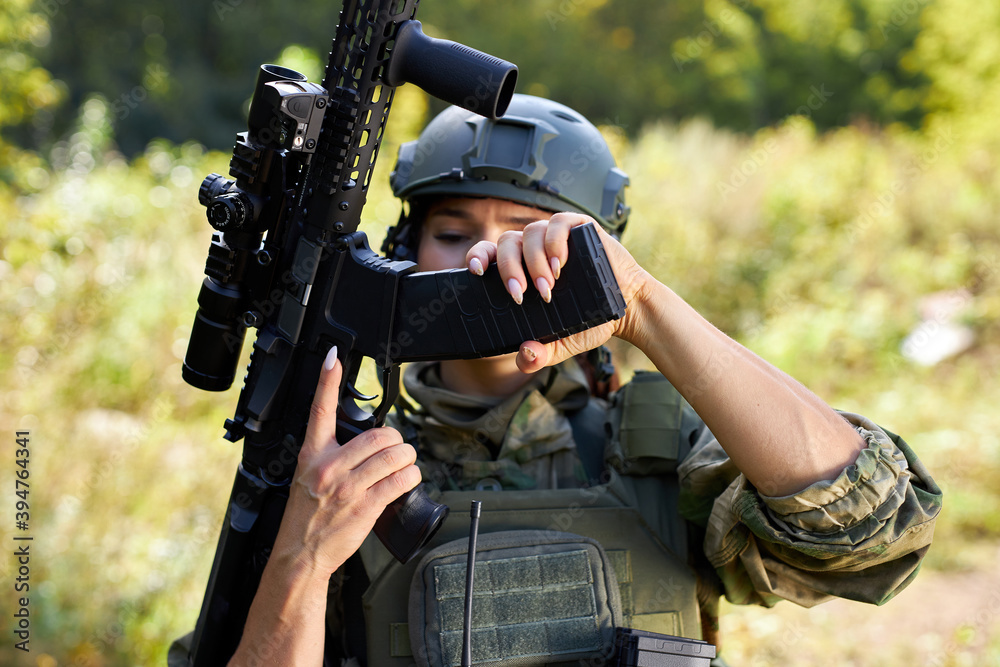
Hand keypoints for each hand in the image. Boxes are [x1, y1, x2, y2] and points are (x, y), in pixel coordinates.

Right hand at [270, 347, 422, 578]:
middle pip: (379, 435)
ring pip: (395, 455)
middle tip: (396, 450)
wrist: (300, 554)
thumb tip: (367, 442)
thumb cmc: (307, 517)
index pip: (320, 409)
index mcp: (313, 454)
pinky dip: (412, 477)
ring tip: (404, 464)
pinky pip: (400, 481)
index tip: (334, 356)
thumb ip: (332, 455)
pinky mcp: (365, 506)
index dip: (328, 380)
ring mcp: (348, 487)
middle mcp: (330, 466)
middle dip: (396, 441)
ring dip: (408, 458)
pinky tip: (408, 480)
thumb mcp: (308, 477)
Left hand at [465, 212, 650, 371]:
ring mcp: (555, 236)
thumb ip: (540, 355)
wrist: (627, 308)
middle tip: (520, 294)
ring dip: (534, 260)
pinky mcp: (579, 227)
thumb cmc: (590, 320)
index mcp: (521, 269)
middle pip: (506, 243)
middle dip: (509, 269)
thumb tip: (524, 357)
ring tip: (547, 287)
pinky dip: (554, 242)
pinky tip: (560, 264)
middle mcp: (534, 249)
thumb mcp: (560, 344)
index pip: (489, 253)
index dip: (478, 256)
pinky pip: (557, 223)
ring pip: (529, 233)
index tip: (476, 270)